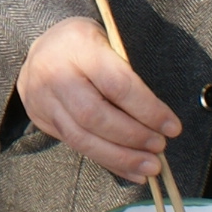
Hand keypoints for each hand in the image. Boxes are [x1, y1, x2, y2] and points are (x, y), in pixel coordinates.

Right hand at [15, 15, 179, 185]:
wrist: (44, 48)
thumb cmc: (89, 44)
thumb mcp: (110, 41)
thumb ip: (128, 71)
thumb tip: (160, 119)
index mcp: (78, 45)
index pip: (116, 84)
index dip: (147, 109)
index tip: (172, 127)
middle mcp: (54, 72)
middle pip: (94, 115)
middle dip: (132, 136)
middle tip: (160, 147)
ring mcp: (43, 98)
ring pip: (81, 137)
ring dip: (120, 157)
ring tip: (149, 167)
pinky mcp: (39, 118)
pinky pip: (75, 146)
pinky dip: (107, 161)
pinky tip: (131, 171)